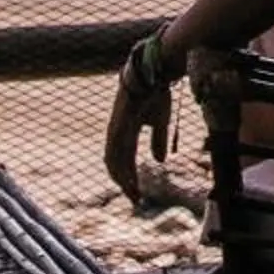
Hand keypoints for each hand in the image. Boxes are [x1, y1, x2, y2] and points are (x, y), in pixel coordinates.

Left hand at [104, 63, 173, 201]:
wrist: (152, 73)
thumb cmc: (156, 94)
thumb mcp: (160, 123)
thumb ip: (158, 141)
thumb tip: (160, 161)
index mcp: (126, 133)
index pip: (125, 161)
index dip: (131, 178)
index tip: (139, 194)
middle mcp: (117, 134)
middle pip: (116, 165)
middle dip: (125, 184)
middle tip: (136, 200)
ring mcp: (115, 130)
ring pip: (113, 162)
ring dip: (122, 180)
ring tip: (133, 194)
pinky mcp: (116, 126)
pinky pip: (114, 152)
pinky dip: (120, 168)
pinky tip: (127, 179)